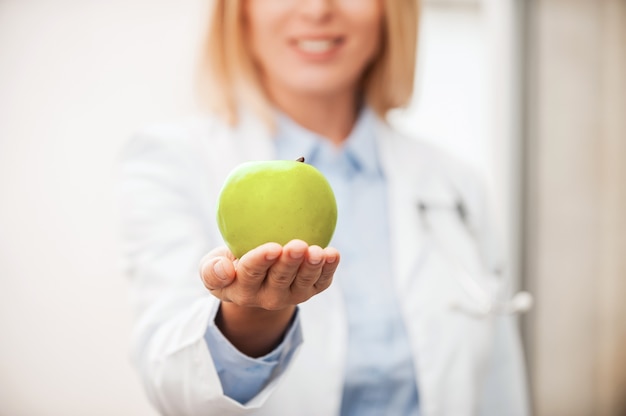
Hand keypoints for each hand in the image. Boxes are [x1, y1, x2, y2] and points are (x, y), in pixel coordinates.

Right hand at [199, 239, 339, 356]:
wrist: (253, 279)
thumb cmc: (230, 266)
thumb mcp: (211, 268)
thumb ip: (212, 270)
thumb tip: (226, 268)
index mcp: (243, 290)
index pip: (251, 275)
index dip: (261, 261)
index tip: (271, 247)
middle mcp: (268, 296)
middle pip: (280, 279)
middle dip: (289, 262)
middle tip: (297, 245)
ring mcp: (291, 294)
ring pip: (303, 282)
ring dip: (312, 267)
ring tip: (318, 252)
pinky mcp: (309, 290)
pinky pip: (321, 281)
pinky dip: (329, 269)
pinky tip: (333, 254)